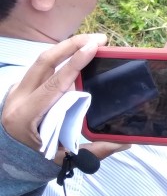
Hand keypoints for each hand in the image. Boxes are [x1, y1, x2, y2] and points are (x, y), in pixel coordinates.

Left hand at [1, 33, 127, 162]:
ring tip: (92, 41)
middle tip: (98, 39)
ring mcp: (17, 88)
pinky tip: (78, 52)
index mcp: (25, 115)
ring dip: (68, 47)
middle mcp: (18, 97)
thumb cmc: (35, 156)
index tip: (93, 47)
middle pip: (44, 61)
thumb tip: (125, 143)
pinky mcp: (22, 84)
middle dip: (71, 44)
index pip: (54, 83)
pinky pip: (43, 65)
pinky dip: (62, 55)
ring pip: (43, 59)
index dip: (75, 63)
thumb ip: (92, 151)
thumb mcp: (62, 156)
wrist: (7, 155)